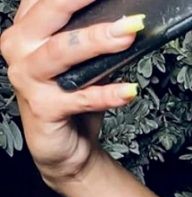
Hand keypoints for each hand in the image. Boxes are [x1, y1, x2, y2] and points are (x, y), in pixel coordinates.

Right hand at [0, 0, 140, 186]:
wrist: (64, 145)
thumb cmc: (72, 96)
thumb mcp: (83, 61)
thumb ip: (94, 37)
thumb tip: (128, 21)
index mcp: (27, 29)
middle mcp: (20, 48)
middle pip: (52, 16)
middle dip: (83, 3)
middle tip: (122, 7)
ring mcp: (28, 78)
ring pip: (62, 52)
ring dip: (98, 41)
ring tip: (128, 35)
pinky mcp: (43, 107)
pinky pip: (80, 98)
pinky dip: (107, 94)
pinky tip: (129, 90)